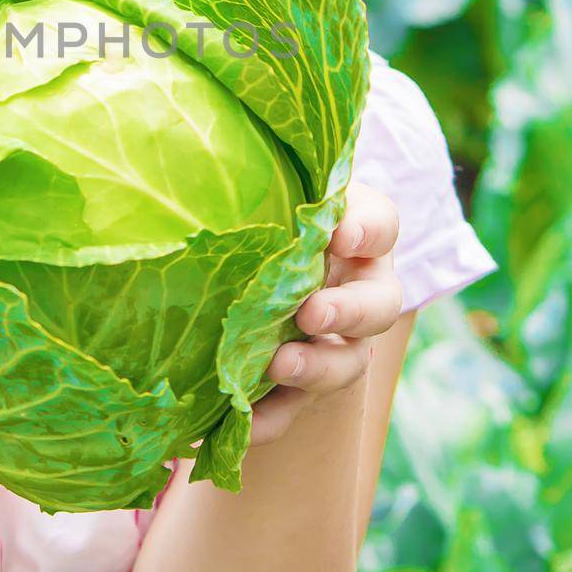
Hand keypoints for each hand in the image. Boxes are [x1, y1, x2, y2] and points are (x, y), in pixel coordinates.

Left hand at [249, 180, 402, 446]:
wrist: (232, 281)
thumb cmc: (254, 216)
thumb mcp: (263, 191)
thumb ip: (253, 179)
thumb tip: (191, 145)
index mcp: (354, 233)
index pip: (380, 221)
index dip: (367, 228)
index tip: (339, 235)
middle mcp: (358, 288)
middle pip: (380, 304)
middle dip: (348, 310)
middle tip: (311, 312)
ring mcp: (336, 342)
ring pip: (347, 362)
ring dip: (316, 367)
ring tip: (278, 365)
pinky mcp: (301, 386)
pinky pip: (295, 410)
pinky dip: (271, 420)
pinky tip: (243, 426)